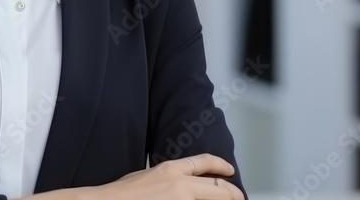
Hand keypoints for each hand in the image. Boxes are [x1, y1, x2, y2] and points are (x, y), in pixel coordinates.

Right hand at [84, 153, 243, 199]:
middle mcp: (180, 184)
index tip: (230, 172)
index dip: (221, 166)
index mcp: (170, 170)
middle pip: (220, 188)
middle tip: (239, 199)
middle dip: (234, 195)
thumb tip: (180, 185)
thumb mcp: (144, 177)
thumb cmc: (120, 196)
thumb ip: (166, 179)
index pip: (204, 163)